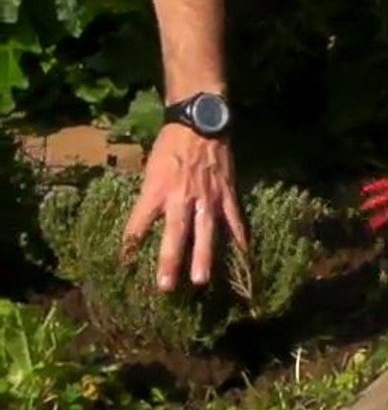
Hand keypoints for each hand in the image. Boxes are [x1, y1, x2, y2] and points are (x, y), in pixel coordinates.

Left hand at [121, 124, 247, 291]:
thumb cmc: (170, 146)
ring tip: (201, 280)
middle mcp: (182, 196)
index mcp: (157, 188)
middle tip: (166, 286)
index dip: (130, 242)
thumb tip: (144, 223)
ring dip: (203, 257)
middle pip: (175, 233)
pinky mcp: (227, 193)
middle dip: (170, 259)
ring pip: (206, 231)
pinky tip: (242, 256)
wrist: (200, 123)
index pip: (140, 220)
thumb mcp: (151, 169)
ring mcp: (208, 197)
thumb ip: (150, 196)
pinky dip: (238, 237)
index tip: (124, 261)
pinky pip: (234, 219)